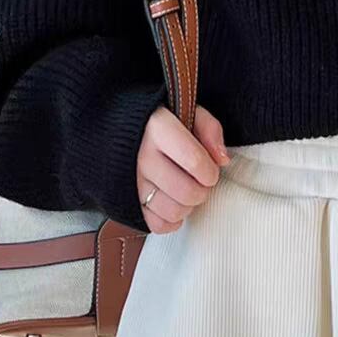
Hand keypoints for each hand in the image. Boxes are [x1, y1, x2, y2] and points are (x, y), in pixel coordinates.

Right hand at [136, 105, 230, 233]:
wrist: (114, 129)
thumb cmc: (158, 122)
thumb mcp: (186, 112)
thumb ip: (209, 129)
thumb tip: (223, 159)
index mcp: (158, 130)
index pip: (195, 161)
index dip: (210, 171)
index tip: (210, 170)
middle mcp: (142, 157)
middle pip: (187, 191)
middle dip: (202, 190)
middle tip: (200, 182)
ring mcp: (131, 182)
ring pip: (173, 211)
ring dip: (188, 206)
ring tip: (186, 191)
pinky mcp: (126, 202)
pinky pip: (157, 225)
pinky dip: (171, 220)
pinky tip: (173, 204)